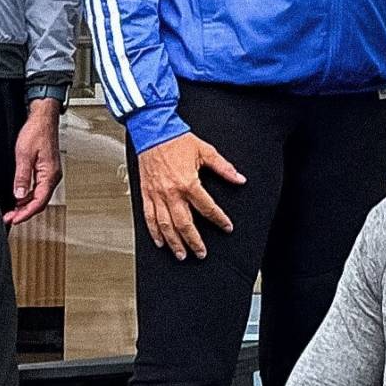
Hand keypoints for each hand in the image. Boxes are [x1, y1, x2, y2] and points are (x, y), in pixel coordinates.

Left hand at [5, 99, 62, 225]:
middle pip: (39, 202)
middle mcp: (52, 177)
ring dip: (25, 205)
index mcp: (50, 175)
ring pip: (38, 197)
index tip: (13, 219)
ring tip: (11, 211)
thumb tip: (19, 195)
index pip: (38, 202)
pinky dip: (28, 196)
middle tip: (9, 218)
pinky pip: (38, 189)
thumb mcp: (24, 155)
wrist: (43, 119)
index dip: (25, 213)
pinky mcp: (46, 171)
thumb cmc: (37, 132)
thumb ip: (22, 177)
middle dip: (24, 213)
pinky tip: (18, 198)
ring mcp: (50, 174)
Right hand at [136, 131, 244, 260]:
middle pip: (185, 224)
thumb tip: (239, 178)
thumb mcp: (205, 151)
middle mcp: (172, 193)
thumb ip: (224, 168)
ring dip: (174, 242)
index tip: (226, 227)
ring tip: (181, 254)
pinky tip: (160, 242)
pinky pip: (149, 217)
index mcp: (188, 183)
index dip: (219, 220)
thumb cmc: (176, 140)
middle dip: (194, 241)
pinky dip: (154, 232)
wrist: (153, 132)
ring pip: (166, 225)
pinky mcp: (146, 194)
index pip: (207, 208)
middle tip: (201, 253)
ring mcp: (157, 195)